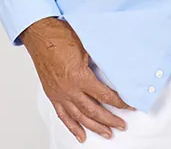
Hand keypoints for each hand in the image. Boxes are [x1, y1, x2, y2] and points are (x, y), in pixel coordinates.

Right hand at [21, 17, 133, 141]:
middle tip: (122, 125)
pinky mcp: (53, 95)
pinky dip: (72, 127)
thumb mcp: (88, 47)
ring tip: (106, 133)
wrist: (41, 35)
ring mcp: (60, 94)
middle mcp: (69, 89)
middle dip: (109, 120)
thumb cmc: (62, 37)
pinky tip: (80, 135)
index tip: (130, 107)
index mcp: (79, 77)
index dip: (119, 103)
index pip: (104, 95)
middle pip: (93, 110)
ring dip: (94, 127)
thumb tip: (116, 69)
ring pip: (79, 117)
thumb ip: (100, 61)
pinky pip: (63, 115)